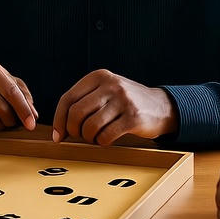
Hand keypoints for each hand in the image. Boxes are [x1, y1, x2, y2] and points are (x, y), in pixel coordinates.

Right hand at [0, 59, 37, 133]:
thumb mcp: (7, 81)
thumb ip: (23, 95)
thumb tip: (33, 115)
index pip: (10, 91)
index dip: (23, 109)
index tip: (31, 123)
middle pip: (1, 108)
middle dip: (11, 120)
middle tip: (13, 120)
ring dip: (1, 126)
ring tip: (1, 121)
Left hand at [51, 69, 175, 144]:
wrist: (160, 106)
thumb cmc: (125, 102)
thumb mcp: (105, 91)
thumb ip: (83, 102)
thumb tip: (59, 128)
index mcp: (98, 76)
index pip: (68, 99)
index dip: (59, 120)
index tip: (58, 135)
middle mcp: (110, 85)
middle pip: (76, 113)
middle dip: (74, 131)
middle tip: (80, 136)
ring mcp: (123, 100)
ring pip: (90, 127)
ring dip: (89, 138)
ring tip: (95, 136)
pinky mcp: (133, 118)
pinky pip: (106, 136)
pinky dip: (102, 142)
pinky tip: (107, 138)